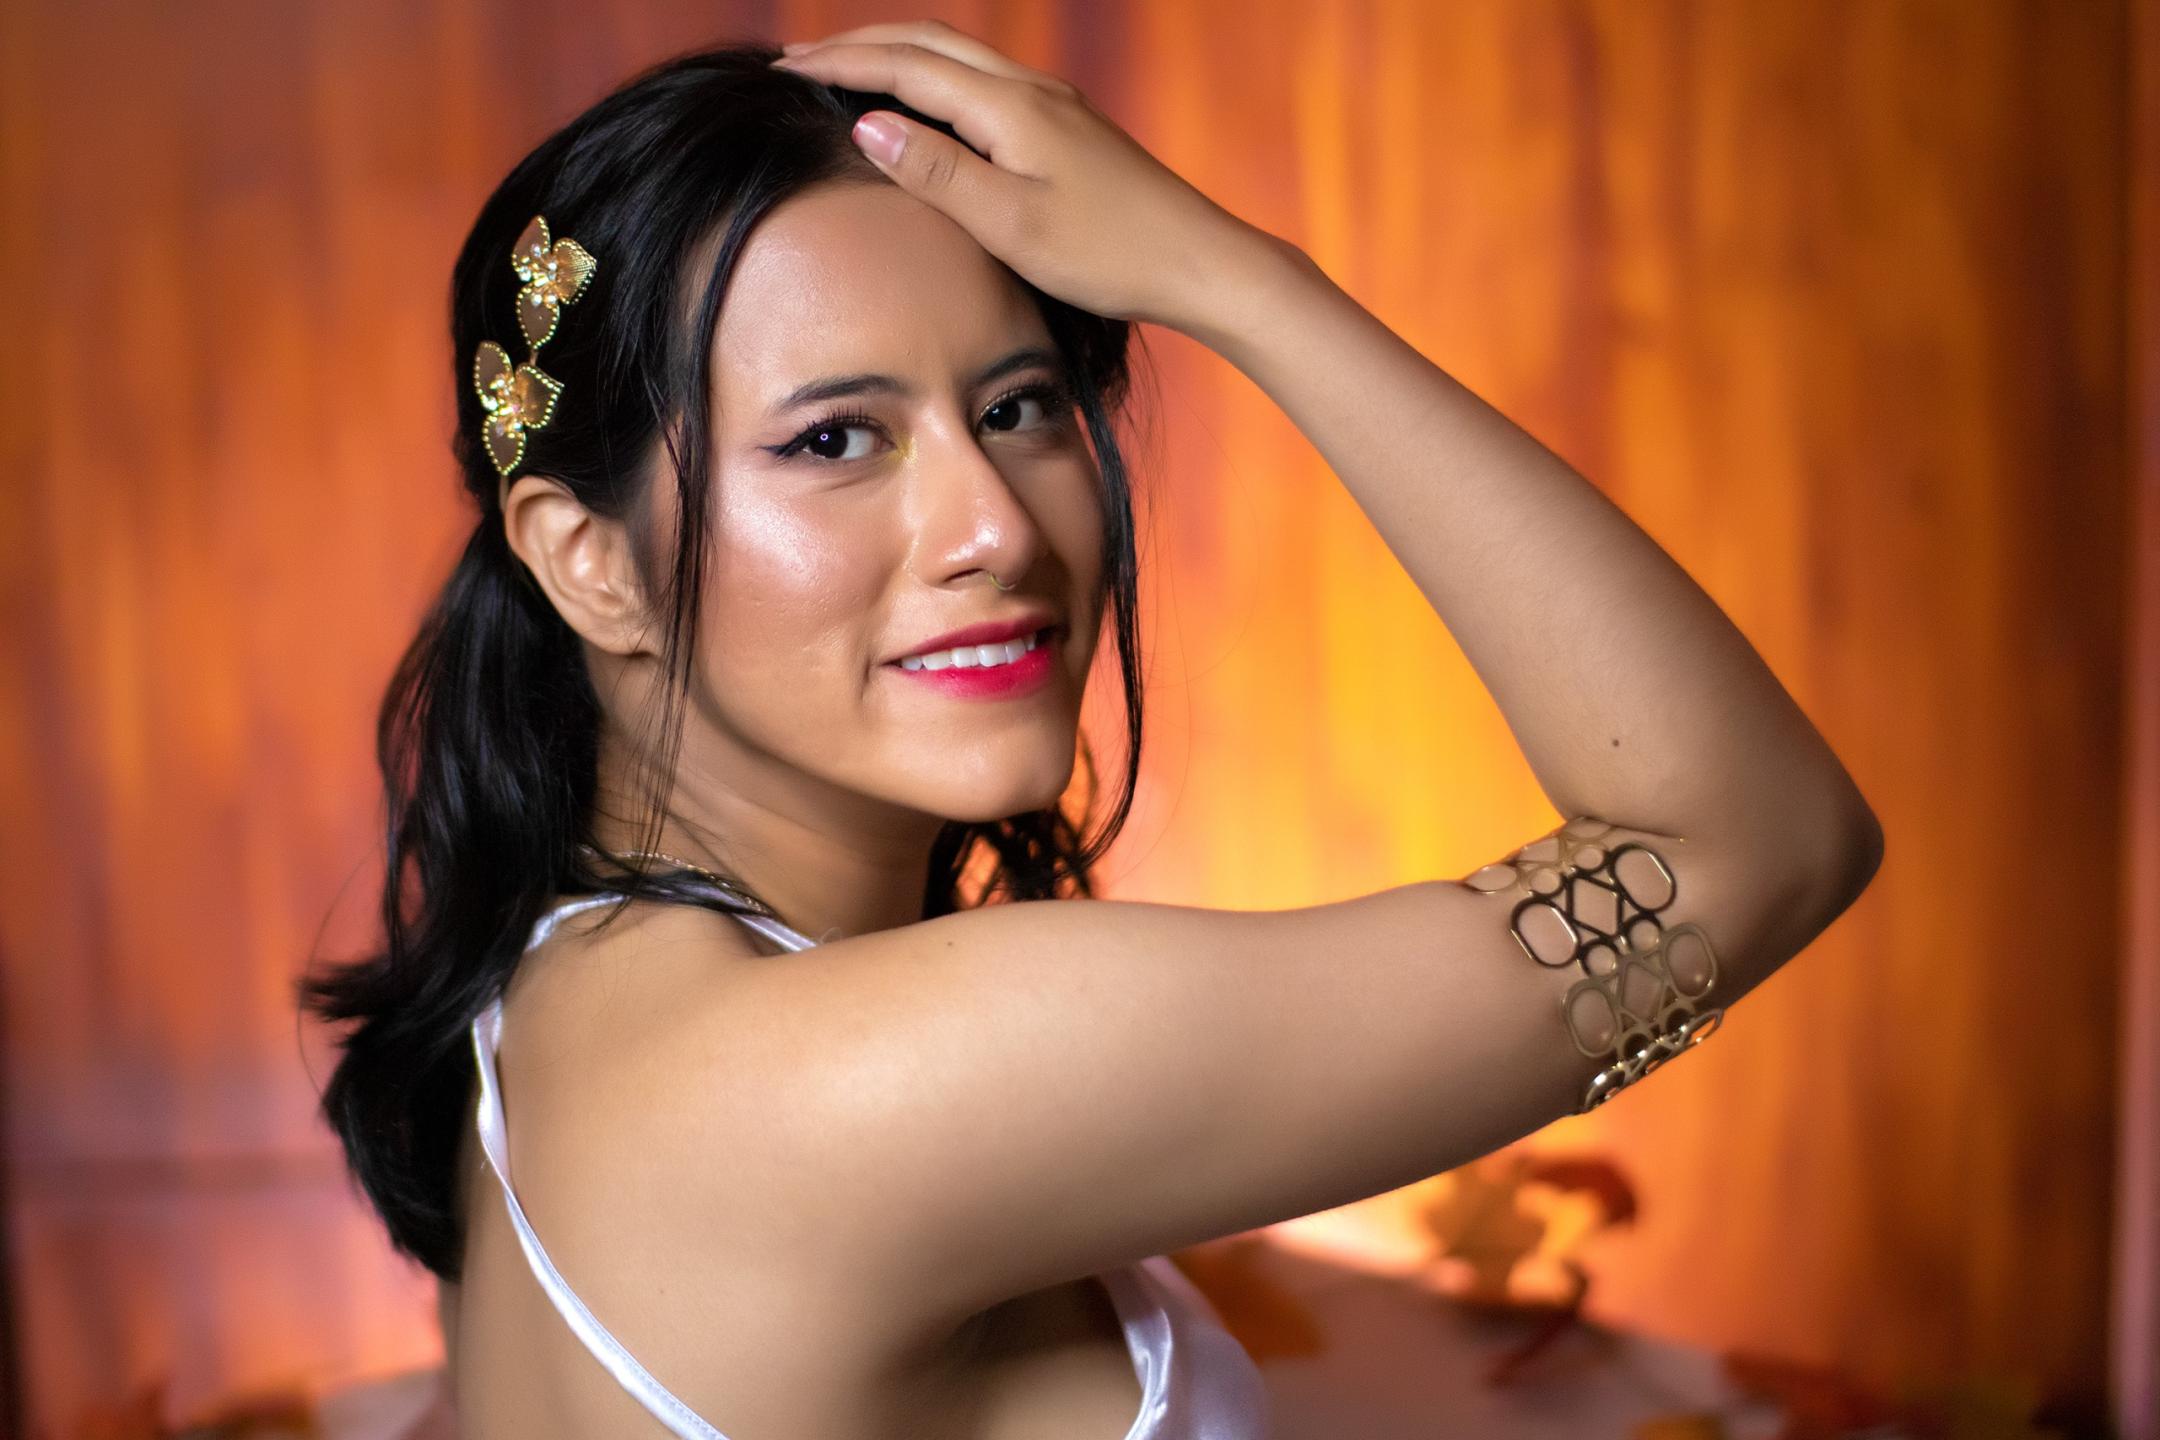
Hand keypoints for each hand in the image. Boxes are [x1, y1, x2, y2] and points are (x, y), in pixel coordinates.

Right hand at [770, 19, 1272, 329]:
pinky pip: (982, 78)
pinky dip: (934, 75)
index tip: (787, 68)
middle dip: (860, 44)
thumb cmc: (1110, 255)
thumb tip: (869, 123)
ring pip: (957, 54)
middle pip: (928, 41)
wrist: (1198, 262)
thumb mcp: (1011, 224)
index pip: (906, 66)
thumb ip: (937, 172)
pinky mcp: (1067, 125)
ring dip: (897, 53)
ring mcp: (1053, 103)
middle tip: (800, 61)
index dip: (842, 64)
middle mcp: (1031, 89)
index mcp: (1011, 106)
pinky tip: (924, 102)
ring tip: (847, 70)